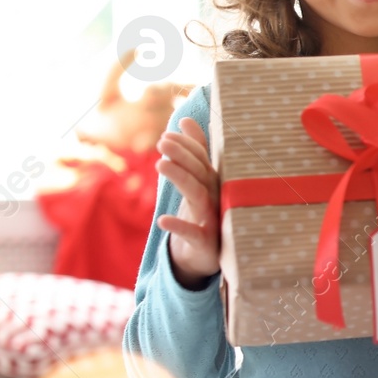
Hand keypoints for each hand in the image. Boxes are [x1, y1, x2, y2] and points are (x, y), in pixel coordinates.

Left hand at [154, 117, 220, 287]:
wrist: (205, 257)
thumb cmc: (203, 213)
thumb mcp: (198, 181)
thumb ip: (196, 152)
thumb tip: (185, 120)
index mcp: (215, 183)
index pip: (203, 159)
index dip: (187, 146)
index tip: (167, 135)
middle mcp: (217, 198)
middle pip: (200, 173)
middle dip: (183, 156)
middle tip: (162, 142)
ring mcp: (213, 220)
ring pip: (198, 196)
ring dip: (181, 179)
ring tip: (160, 163)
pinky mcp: (206, 244)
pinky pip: (193, 234)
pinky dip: (179, 227)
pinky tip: (162, 220)